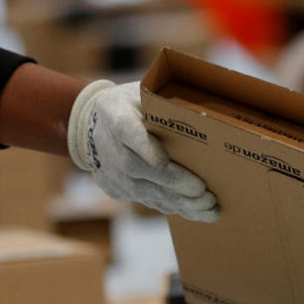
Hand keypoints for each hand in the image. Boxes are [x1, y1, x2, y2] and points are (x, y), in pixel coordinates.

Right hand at [67, 80, 219, 221]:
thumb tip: (206, 115)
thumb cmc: (132, 104)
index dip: (143, 146)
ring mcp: (110, 171)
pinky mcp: (116, 189)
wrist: (94, 124)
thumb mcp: (144, 92)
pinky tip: (198, 211)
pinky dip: (173, 206)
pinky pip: (146, 200)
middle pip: (137, 168)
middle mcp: (108, 144)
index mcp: (114, 113)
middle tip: (203, 192)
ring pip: (143, 191)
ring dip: (178, 201)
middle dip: (172, 182)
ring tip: (209, 207)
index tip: (162, 160)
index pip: (126, 129)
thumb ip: (164, 103)